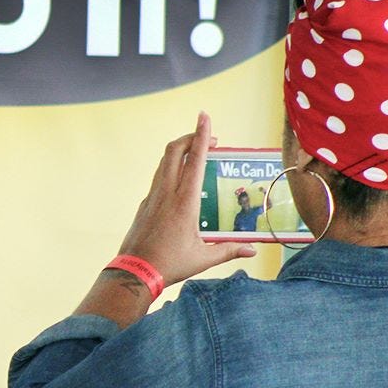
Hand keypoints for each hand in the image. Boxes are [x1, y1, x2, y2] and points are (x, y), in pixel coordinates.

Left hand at [117, 112, 256, 284]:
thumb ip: (229, 250)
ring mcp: (153, 196)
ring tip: (196, 153)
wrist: (134, 271)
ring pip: (164, 162)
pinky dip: (171, 168)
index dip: (202, 135)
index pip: (195, 160)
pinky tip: (180, 179)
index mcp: (185, 201)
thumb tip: (252, 251)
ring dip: (179, 151)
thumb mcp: (203, 258)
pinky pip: (158, 177)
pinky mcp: (145, 204)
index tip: (205, 116)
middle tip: (208, 137)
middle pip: (174, 151)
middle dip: (190, 136)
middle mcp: (167, 193)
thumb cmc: (170, 264)